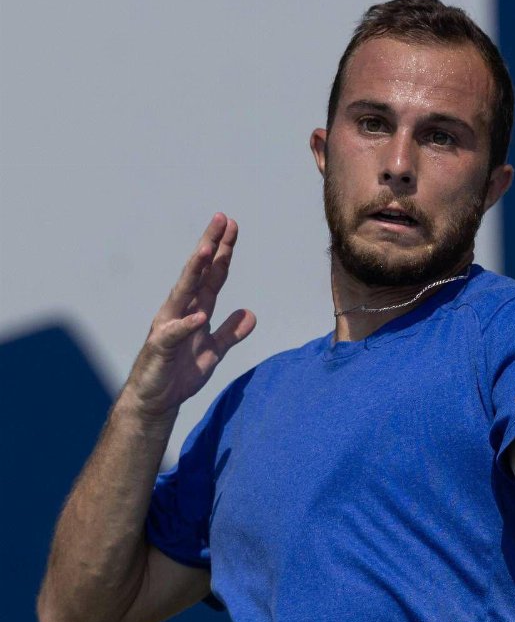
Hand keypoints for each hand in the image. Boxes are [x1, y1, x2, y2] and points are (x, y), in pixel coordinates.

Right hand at [121, 214, 256, 421]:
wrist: (156, 401)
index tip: (233, 227)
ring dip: (194, 271)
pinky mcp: (159, 349)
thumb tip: (251, 315)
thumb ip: (230, 333)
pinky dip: (186, 325)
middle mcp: (180, 311)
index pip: (212, 276)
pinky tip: (199, 316)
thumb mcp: (213, 352)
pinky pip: (174, 334)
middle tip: (221, 219)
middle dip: (210, 245)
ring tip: (207, 250)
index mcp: (195, 310)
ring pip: (183, 293)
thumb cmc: (180, 373)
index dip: (224, 252)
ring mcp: (167, 327)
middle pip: (198, 273)